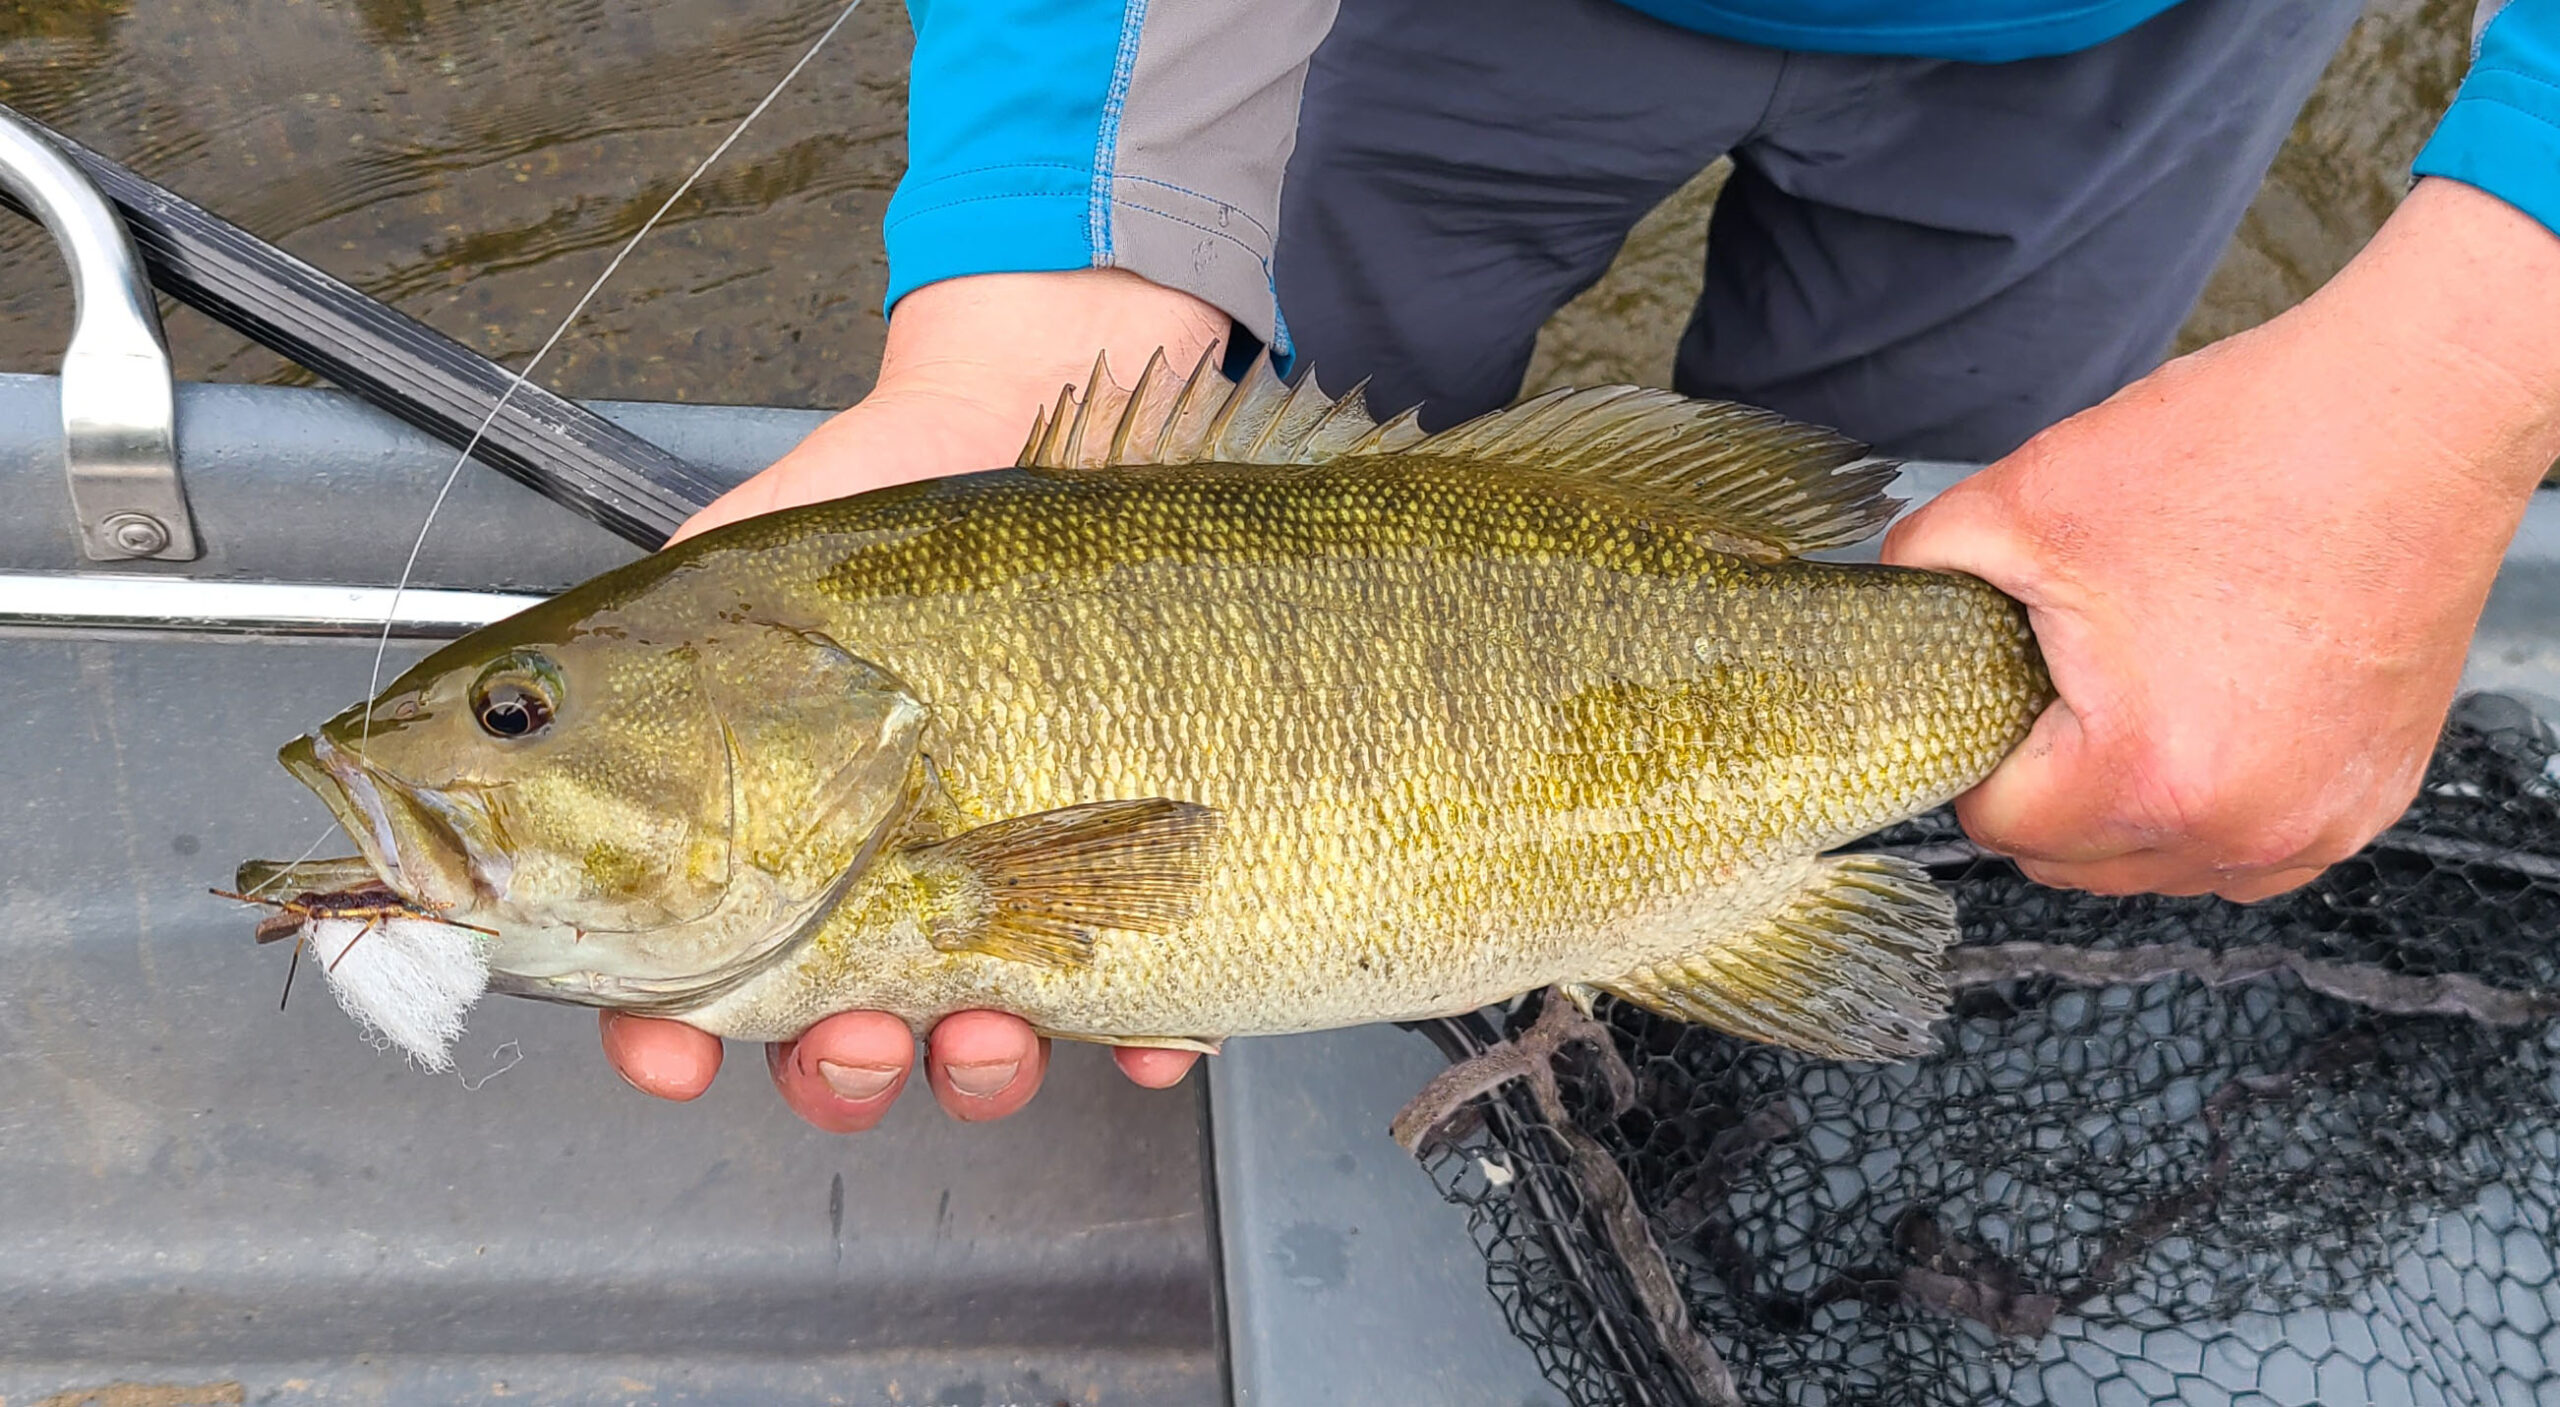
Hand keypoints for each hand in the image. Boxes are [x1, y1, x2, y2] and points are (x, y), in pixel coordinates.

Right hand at [605, 269, 1228, 1126]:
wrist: (1020, 419)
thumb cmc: (860, 518)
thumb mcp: (708, 594)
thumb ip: (598, 694)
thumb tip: (433, 757)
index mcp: (751, 843)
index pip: (678, 980)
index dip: (661, 1039)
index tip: (672, 1055)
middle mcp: (874, 889)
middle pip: (832, 1044)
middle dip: (837, 1070)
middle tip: (851, 1034)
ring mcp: (1002, 893)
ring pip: (974, 1048)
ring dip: (973, 1074)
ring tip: (990, 1027)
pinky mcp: (1127, 878)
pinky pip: (1149, 999)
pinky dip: (1148, 1039)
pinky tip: (1151, 1041)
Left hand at [1885, 178, 2559, 900]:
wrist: (2413, 414)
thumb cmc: (2239, 453)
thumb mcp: (2027, 498)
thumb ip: (1923, 565)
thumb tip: (1877, 603)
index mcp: (2143, 775)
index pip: (1995, 825)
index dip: (1974, 752)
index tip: (1993, 690)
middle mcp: (2241, 830)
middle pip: (2073, 862)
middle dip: (2046, 785)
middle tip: (2064, 678)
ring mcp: (2316, 825)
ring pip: (2160, 864)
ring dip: (2127, 802)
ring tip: (2142, 683)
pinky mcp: (2371, 800)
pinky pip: (2249, 844)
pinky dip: (2213, 796)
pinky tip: (2212, 704)